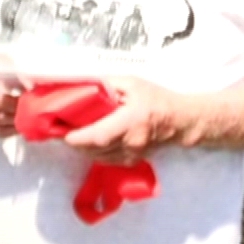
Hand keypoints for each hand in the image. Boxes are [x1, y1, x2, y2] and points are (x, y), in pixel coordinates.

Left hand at [62, 77, 187, 164]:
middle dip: (77, 142)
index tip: (65, 134)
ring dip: (84, 149)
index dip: (80, 138)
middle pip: (95, 149)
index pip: (100, 135)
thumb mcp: (132, 83)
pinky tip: (91, 143)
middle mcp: (131, 142)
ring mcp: (132, 154)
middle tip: (64, 130)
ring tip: (74, 136)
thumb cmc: (157, 99)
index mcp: (131, 121)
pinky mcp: (132, 160)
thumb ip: (108, 84)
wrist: (179, 121)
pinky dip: (96, 153)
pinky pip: (107, 160)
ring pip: (99, 157)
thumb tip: (84, 85)